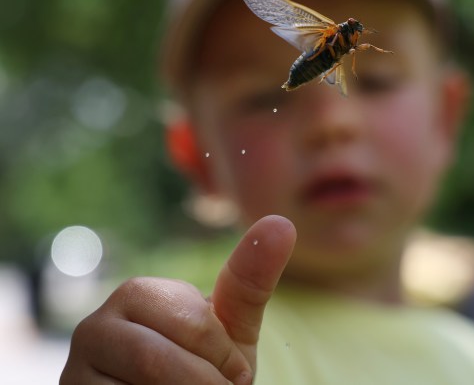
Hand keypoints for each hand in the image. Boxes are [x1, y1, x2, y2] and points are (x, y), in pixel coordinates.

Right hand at [60, 215, 295, 383]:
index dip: (221, 353)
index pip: (188, 321)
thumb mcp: (232, 330)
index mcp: (135, 296)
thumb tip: (282, 223)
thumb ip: (250, 280)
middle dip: (199, 382)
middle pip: (154, 358)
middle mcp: (94, 328)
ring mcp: (74, 372)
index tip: (234, 375)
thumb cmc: (207, 368)